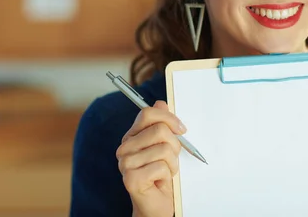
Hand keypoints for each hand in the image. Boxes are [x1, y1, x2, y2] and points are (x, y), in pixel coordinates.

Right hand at [116, 100, 185, 216]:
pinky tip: (161, 181)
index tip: (182, 129)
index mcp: (132, 137)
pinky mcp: (131, 179)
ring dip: (172, 163)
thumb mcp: (167, 146)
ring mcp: (125, 163)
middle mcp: (125, 148)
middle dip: (175, 145)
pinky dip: (168, 175)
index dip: (168, 118)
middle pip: (159, 130)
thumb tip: (161, 102)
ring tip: (166, 172)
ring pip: (163, 149)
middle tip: (172, 159)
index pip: (147, 114)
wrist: (157, 205)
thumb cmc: (162, 175)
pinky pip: (161, 166)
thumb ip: (163, 125)